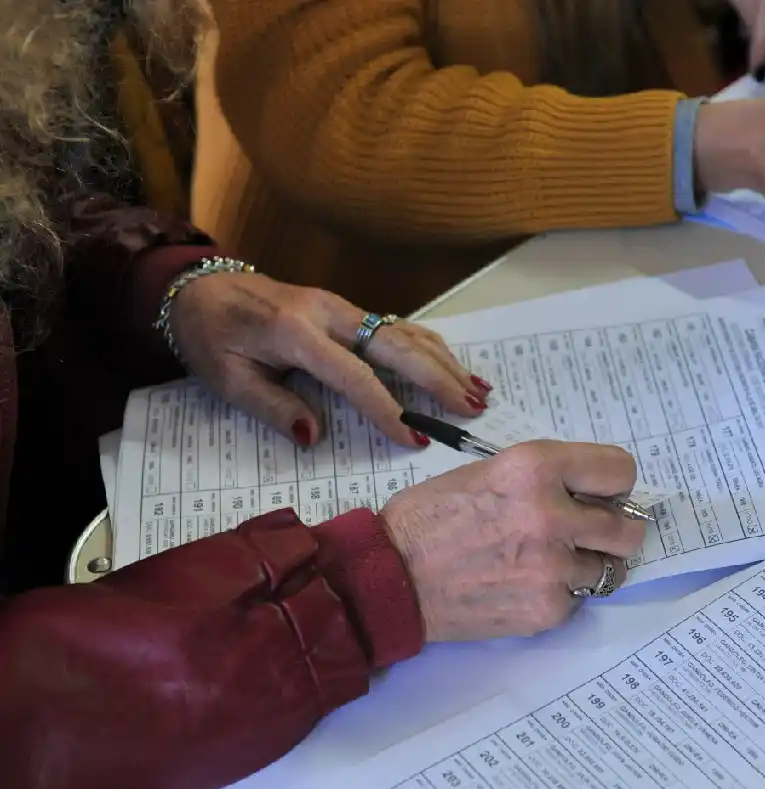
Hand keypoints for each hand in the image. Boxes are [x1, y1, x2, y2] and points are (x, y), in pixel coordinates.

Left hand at [170, 272, 490, 447]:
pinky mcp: (347, 309)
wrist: (200, 289)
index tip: (413, 438)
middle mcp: (328, 312)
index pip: (354, 375)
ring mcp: (342, 306)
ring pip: (405, 332)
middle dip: (438, 379)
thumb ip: (273, 408)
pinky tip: (456, 365)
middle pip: (396, 345)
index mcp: (296, 332)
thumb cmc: (212, 338)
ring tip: (479, 392)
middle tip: (472, 409)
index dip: (386, 408)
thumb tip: (316, 435)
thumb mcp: (228, 380)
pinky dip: (431, 346)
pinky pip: (397, 326)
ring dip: (445, 362)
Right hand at [380, 441, 644, 641]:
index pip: (619, 470)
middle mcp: (550, 514)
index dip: (614, 485)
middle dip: (614, 531)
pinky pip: (580, 599)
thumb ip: (545, 477)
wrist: (392, 577)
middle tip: (590, 534)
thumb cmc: (432, 518)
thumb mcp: (490, 471)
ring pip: (610, 568)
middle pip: (628, 528)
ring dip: (588, 565)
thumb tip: (593, 492)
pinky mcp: (547, 609)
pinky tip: (526, 584)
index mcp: (535, 467)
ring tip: (549, 561)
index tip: (604, 495)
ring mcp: (552, 567)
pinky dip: (562, 593)